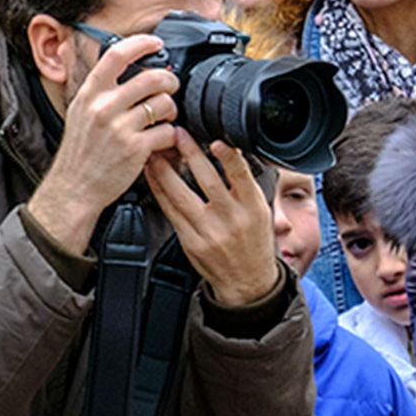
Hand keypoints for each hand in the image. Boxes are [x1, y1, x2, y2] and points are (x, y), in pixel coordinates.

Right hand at [25, 35, 180, 255]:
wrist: (74, 188)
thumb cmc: (81, 151)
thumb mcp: (79, 111)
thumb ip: (97, 88)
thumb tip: (107, 61)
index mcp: (89, 94)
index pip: (116, 55)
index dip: (141, 43)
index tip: (156, 42)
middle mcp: (103, 107)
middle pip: (151, 77)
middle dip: (169, 80)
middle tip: (171, 87)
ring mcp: (119, 127)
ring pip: (164, 103)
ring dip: (172, 109)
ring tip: (165, 118)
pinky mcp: (135, 149)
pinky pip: (168, 131)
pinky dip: (171, 136)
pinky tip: (162, 140)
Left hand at [145, 132, 281, 308]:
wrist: (248, 282)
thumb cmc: (255, 243)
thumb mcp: (262, 212)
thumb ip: (246, 186)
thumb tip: (231, 153)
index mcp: (253, 209)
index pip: (241, 177)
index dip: (229, 158)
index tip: (217, 141)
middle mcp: (232, 220)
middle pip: (208, 182)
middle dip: (191, 154)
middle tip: (178, 134)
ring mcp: (209, 232)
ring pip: (182, 196)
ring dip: (166, 170)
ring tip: (157, 152)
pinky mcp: (190, 242)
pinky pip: (171, 212)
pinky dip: (160, 191)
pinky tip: (153, 177)